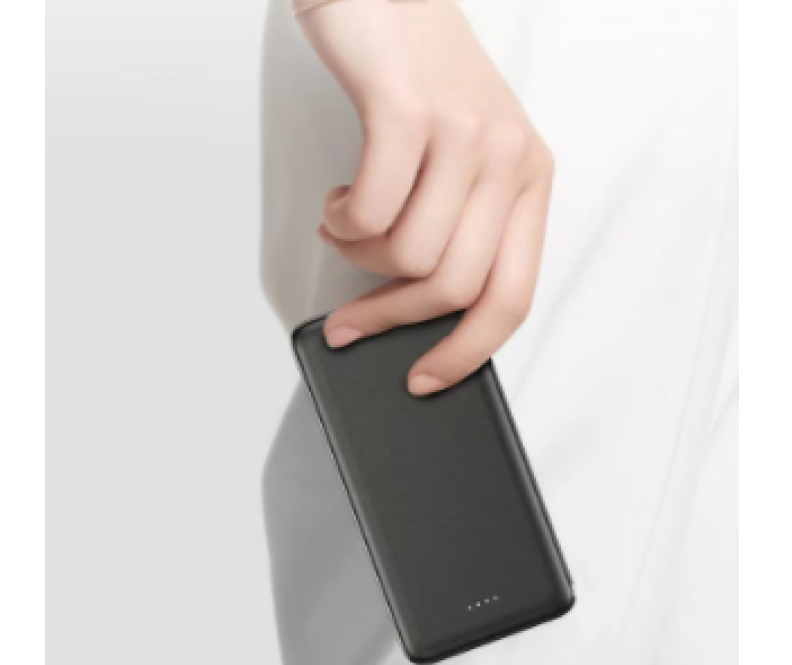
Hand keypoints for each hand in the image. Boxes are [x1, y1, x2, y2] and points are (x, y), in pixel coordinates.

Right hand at [296, 0, 553, 394]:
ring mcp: (464, 134)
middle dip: (390, 318)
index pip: (512, 296)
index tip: (426, 379)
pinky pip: (372, 212)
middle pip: (453, 287)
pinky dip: (343, 221)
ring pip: (408, 256)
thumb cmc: (419, 80)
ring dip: (361, 258)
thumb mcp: (461, 160)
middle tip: (352, 319)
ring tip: (349, 225)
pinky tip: (340, 199)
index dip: (467, 352)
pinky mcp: (411, 112)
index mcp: (528, 180)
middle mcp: (508, 159)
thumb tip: (418, 311)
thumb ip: (457, 231)